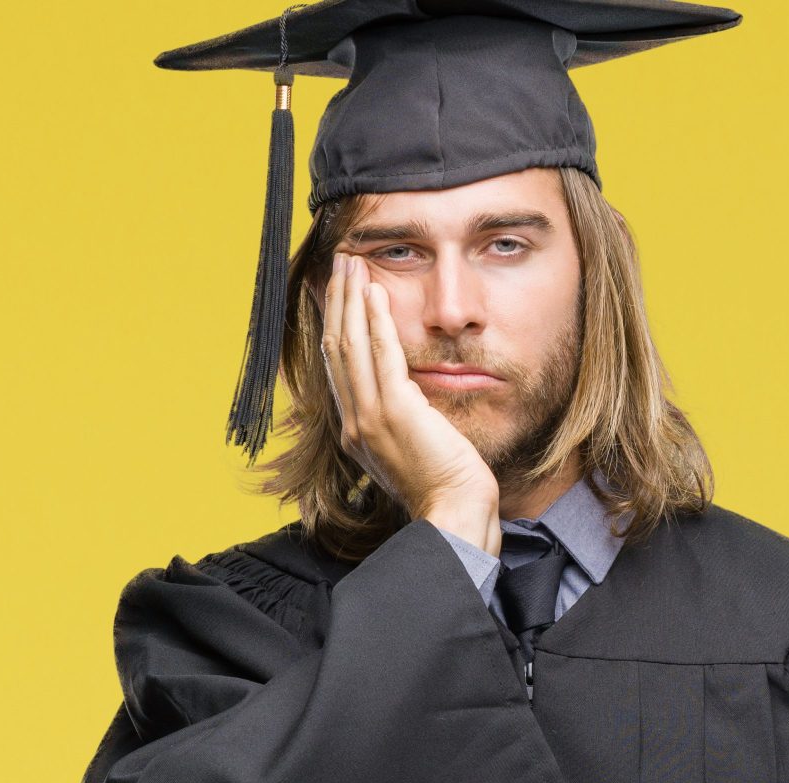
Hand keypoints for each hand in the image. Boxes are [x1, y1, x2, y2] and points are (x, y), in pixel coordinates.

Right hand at [321, 252, 501, 554]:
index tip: (338, 292)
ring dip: (351, 299)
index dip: (335, 323)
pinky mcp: (394, 412)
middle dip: (337, 300)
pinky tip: (376, 294)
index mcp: (355, 431)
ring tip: (352, 264)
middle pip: (336, 347)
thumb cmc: (444, 489)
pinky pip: (380, 356)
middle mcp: (354, 421)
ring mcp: (370, 416)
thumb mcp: (412, 448)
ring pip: (351, 345)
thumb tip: (408, 393)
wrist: (453, 515)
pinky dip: (376, 321)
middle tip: (340, 262)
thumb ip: (402, 419)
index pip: (338, 365)